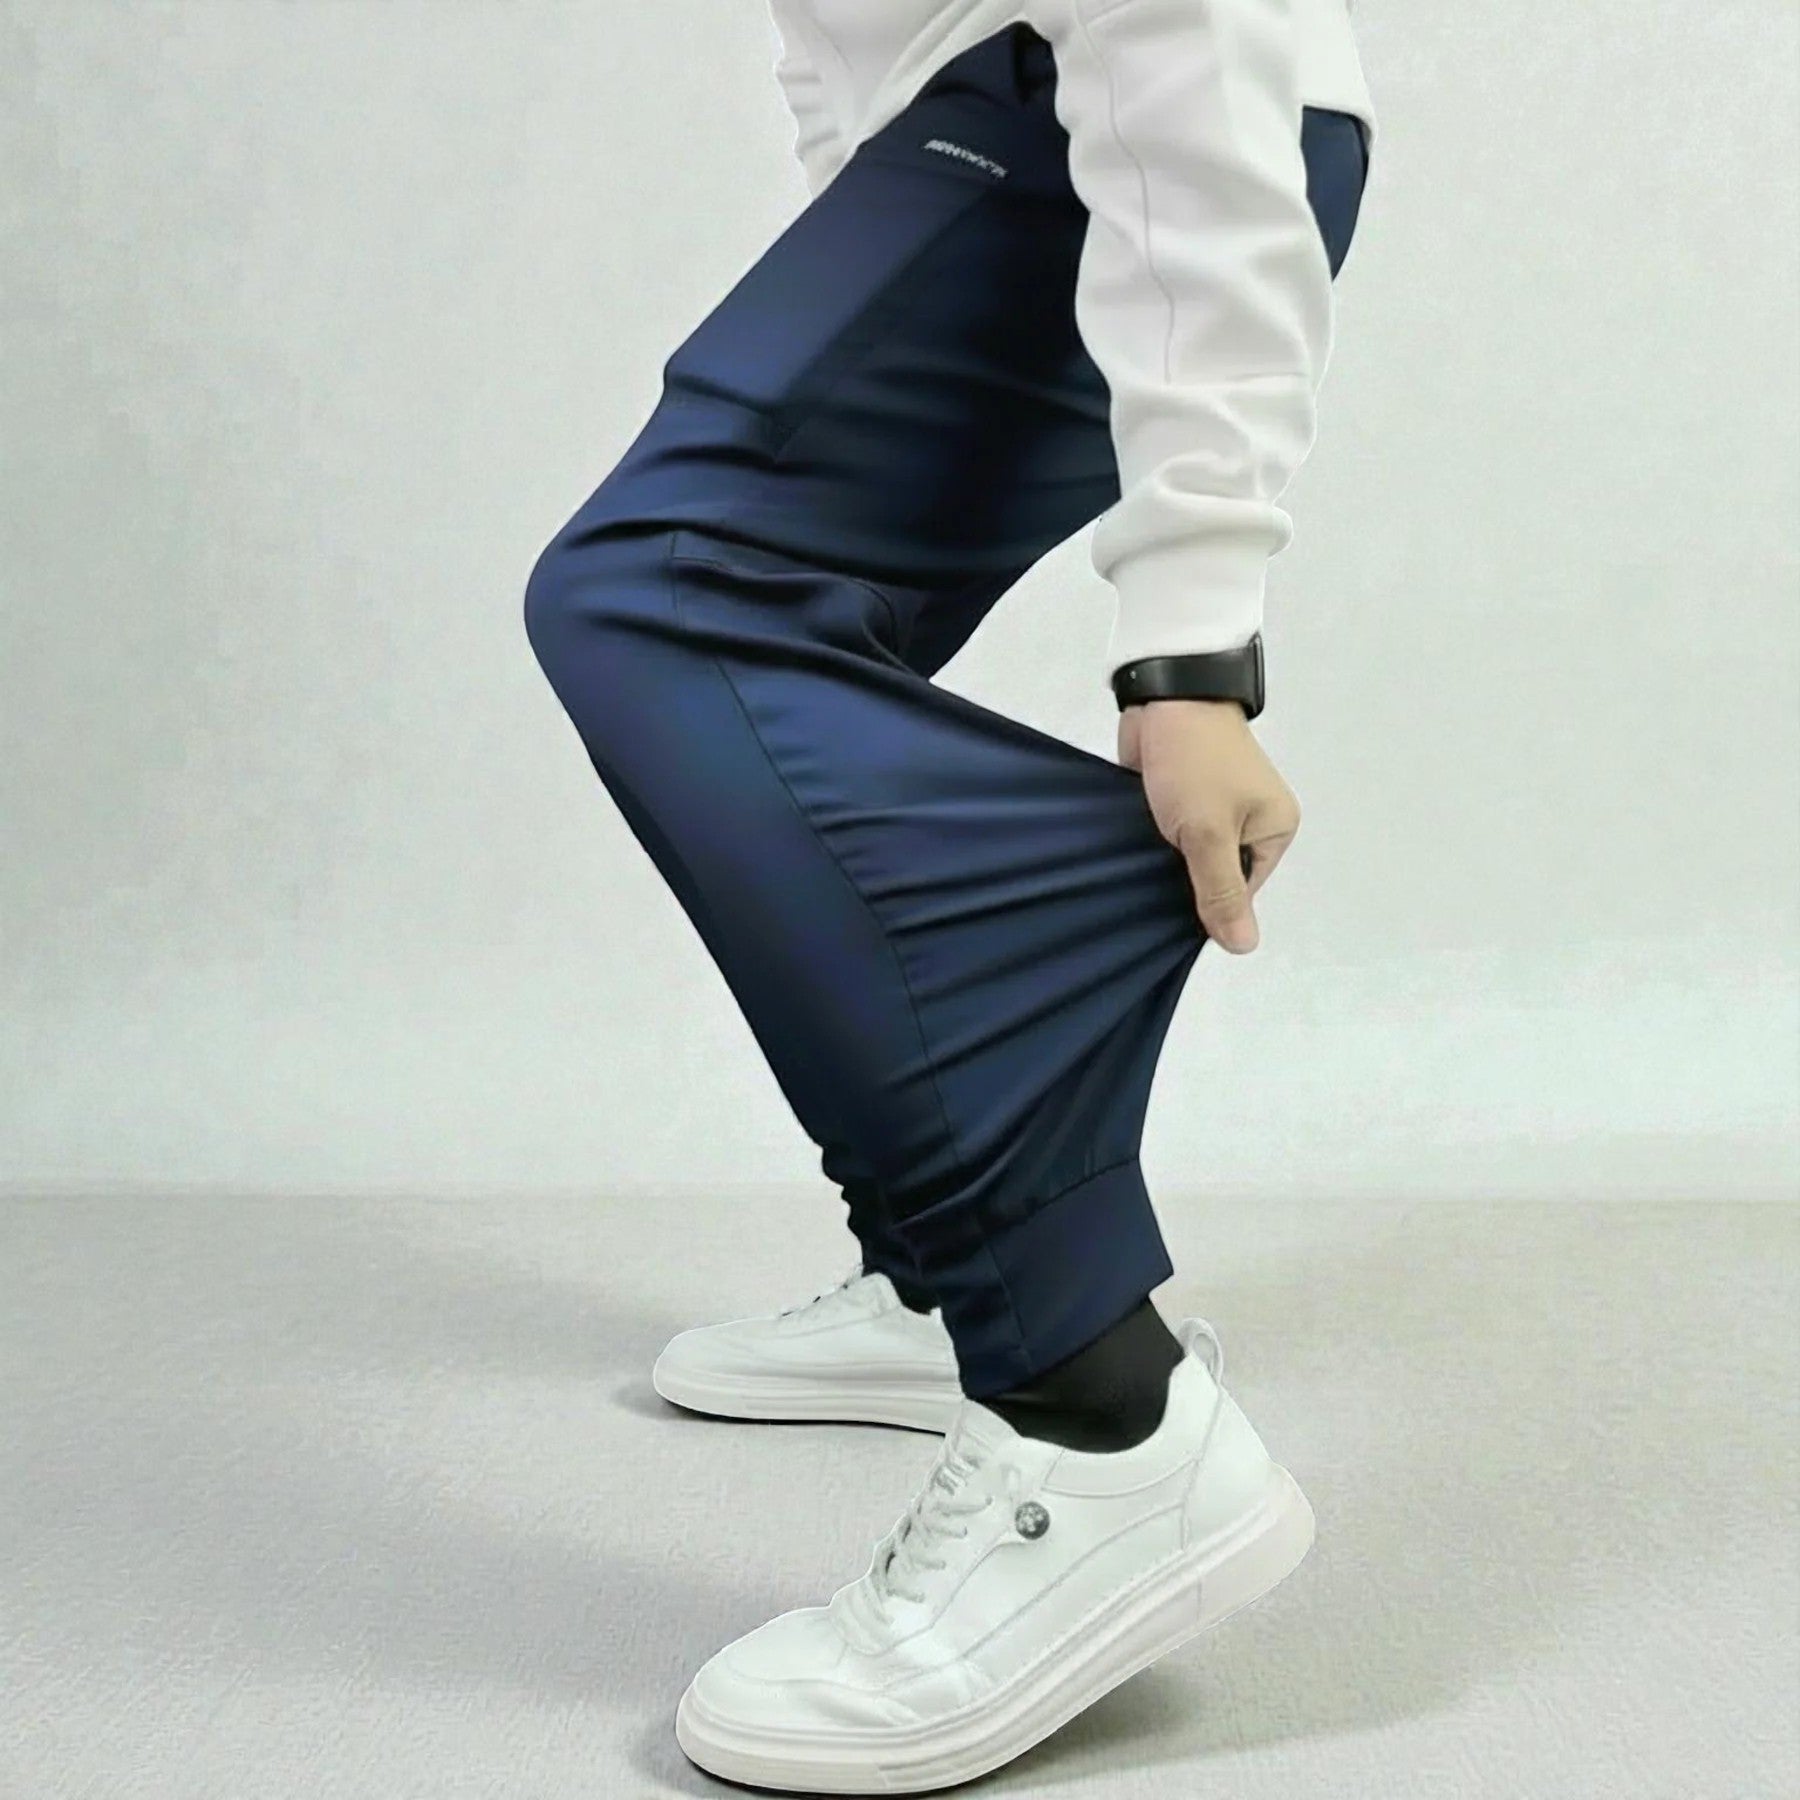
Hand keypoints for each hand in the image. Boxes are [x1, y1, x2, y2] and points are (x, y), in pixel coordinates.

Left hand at [1117, 698, 1299, 952]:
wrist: (1164, 695)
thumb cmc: (1195, 762)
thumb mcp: (1209, 833)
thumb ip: (1222, 890)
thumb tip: (1245, 947)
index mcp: (1274, 829)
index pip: (1242, 890)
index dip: (1210, 904)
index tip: (1174, 910)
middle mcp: (1251, 820)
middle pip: (1217, 874)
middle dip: (1186, 882)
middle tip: (1149, 894)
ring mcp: (1216, 806)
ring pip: (1190, 854)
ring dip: (1165, 862)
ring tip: (1135, 876)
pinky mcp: (1184, 795)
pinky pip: (1172, 833)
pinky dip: (1154, 842)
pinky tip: (1130, 855)